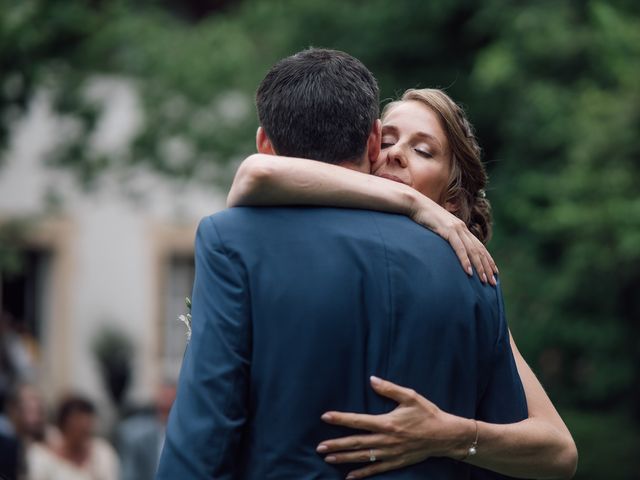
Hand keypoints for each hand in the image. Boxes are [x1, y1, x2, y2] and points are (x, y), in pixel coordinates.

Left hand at [317, 376, 472, 478]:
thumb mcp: (410, 396)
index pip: (358, 420)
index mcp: (387, 422)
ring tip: (328, 458)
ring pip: (363, 457)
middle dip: (336, 444)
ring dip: (344, 458)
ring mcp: (390, 453)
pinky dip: (362, 473)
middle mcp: (386, 440)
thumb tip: (372, 379)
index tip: (325, 417)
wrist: (445, 436)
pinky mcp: (396, 462)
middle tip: (319, 447)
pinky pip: (376, 469)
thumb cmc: (427, 414)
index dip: (340, 419)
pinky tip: (349, 476)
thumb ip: (389, 389)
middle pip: (356, 442)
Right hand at [412, 201, 497, 285]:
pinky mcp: (448, 230)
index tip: (494, 272)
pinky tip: (469, 272)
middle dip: (487, 267)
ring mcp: (456, 229)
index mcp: (461, 228)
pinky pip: (459, 248)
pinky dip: (465, 260)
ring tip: (484, 280)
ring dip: (479, 267)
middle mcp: (462, 228)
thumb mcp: (438, 228)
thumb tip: (447, 247)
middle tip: (493, 282)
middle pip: (479, 251)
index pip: (479, 246)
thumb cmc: (424, 217)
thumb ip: (446, 236)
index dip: (488, 260)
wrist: (416, 204)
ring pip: (472, 251)